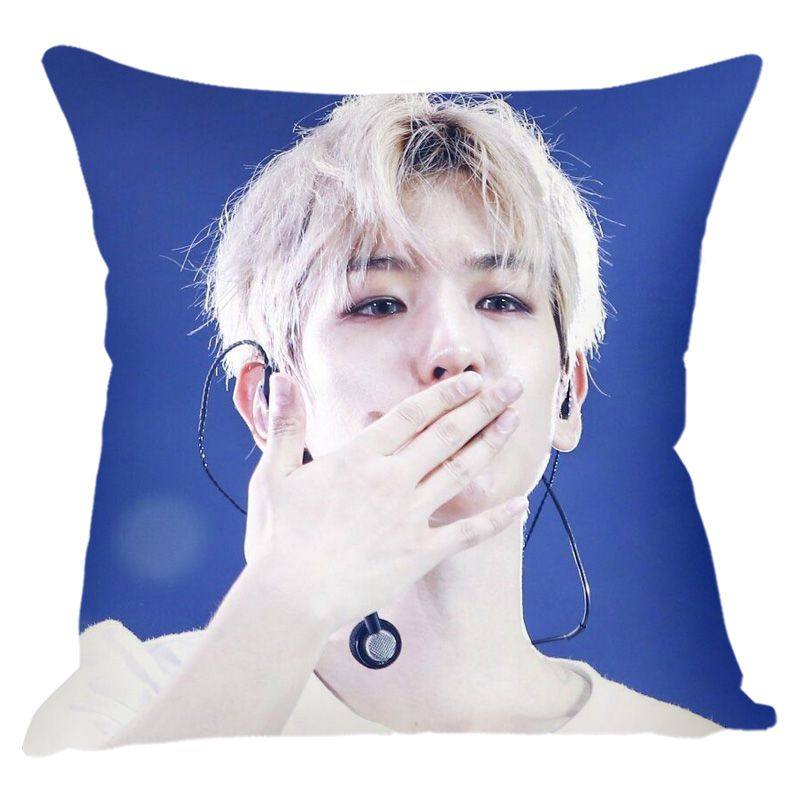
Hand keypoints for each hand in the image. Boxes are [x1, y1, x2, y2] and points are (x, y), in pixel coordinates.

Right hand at [244, 371, 525, 631]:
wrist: (290, 599)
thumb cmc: (277, 538)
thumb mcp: (274, 475)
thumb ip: (285, 425)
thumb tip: (280, 380)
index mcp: (358, 458)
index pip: (411, 415)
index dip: (445, 394)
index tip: (472, 379)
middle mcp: (391, 481)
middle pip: (446, 435)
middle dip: (482, 407)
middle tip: (511, 387)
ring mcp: (409, 517)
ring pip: (460, 472)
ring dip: (491, 444)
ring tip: (515, 421)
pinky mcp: (418, 554)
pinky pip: (466, 533)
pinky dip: (495, 519)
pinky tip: (520, 505)